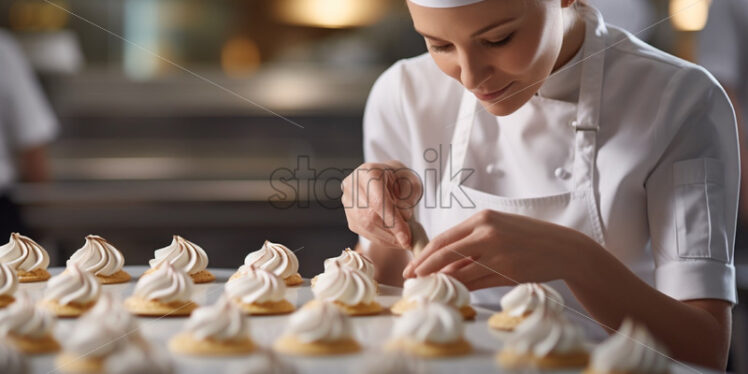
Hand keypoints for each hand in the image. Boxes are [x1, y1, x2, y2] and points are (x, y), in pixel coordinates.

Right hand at [342, 160, 422, 248]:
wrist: (386, 179)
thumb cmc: (399, 179)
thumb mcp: (411, 182)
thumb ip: (408, 198)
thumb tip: (403, 218)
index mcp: (368, 172)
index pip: (378, 201)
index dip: (393, 221)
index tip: (406, 236)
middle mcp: (353, 185)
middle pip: (370, 215)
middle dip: (391, 232)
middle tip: (407, 240)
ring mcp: (348, 201)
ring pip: (365, 226)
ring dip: (386, 238)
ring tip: (402, 241)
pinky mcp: (349, 215)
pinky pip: (363, 232)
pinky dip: (380, 239)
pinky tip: (392, 239)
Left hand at [402, 209, 587, 289]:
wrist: (562, 247)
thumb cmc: (527, 237)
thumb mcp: (498, 229)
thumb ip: (471, 243)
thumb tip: (443, 264)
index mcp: (482, 219)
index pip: (443, 239)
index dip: (424, 256)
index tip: (412, 267)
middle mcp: (487, 233)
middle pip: (444, 253)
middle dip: (423, 268)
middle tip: (410, 280)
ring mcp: (496, 253)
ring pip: (459, 272)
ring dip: (442, 282)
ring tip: (429, 289)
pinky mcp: (506, 271)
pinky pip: (476, 283)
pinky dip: (462, 288)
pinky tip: (453, 293)